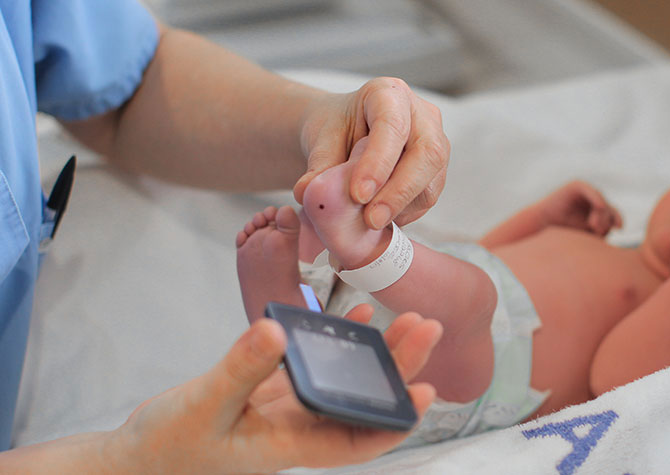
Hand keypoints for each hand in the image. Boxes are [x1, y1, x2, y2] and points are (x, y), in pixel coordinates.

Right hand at [112, 305, 441, 472]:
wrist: (134, 459)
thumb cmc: (165, 446)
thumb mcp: (203, 405)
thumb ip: (241, 369)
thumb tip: (279, 330)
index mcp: (288, 446)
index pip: (356, 440)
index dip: (394, 419)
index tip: (425, 391)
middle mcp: (296, 430)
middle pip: (360, 401)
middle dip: (399, 368)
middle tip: (428, 328)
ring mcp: (285, 410)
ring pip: (343, 380)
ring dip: (376, 353)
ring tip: (408, 319)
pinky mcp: (269, 391)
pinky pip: (314, 365)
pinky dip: (336, 342)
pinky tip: (356, 316)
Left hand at [294, 78, 449, 229]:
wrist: (347, 137)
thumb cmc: (337, 130)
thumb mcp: (322, 139)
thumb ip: (319, 165)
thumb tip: (305, 192)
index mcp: (389, 94)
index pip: (393, 125)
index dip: (378, 162)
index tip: (358, 194)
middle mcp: (422, 115)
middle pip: (426, 153)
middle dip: (399, 191)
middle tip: (371, 219)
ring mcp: (436, 143)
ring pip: (432, 180)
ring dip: (402, 207)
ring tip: (370, 223)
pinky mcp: (436, 171)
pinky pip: (428, 197)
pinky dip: (405, 213)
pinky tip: (381, 219)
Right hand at [537, 180, 622, 235]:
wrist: (541, 226)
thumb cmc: (562, 234)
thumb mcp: (586, 234)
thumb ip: (601, 230)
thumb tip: (618, 226)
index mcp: (595, 211)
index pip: (612, 214)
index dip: (617, 219)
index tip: (619, 228)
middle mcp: (591, 200)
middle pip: (609, 208)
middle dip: (606, 220)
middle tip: (596, 230)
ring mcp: (584, 192)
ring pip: (602, 202)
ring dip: (601, 214)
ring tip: (592, 225)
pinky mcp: (577, 186)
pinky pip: (591, 192)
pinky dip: (596, 199)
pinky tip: (598, 207)